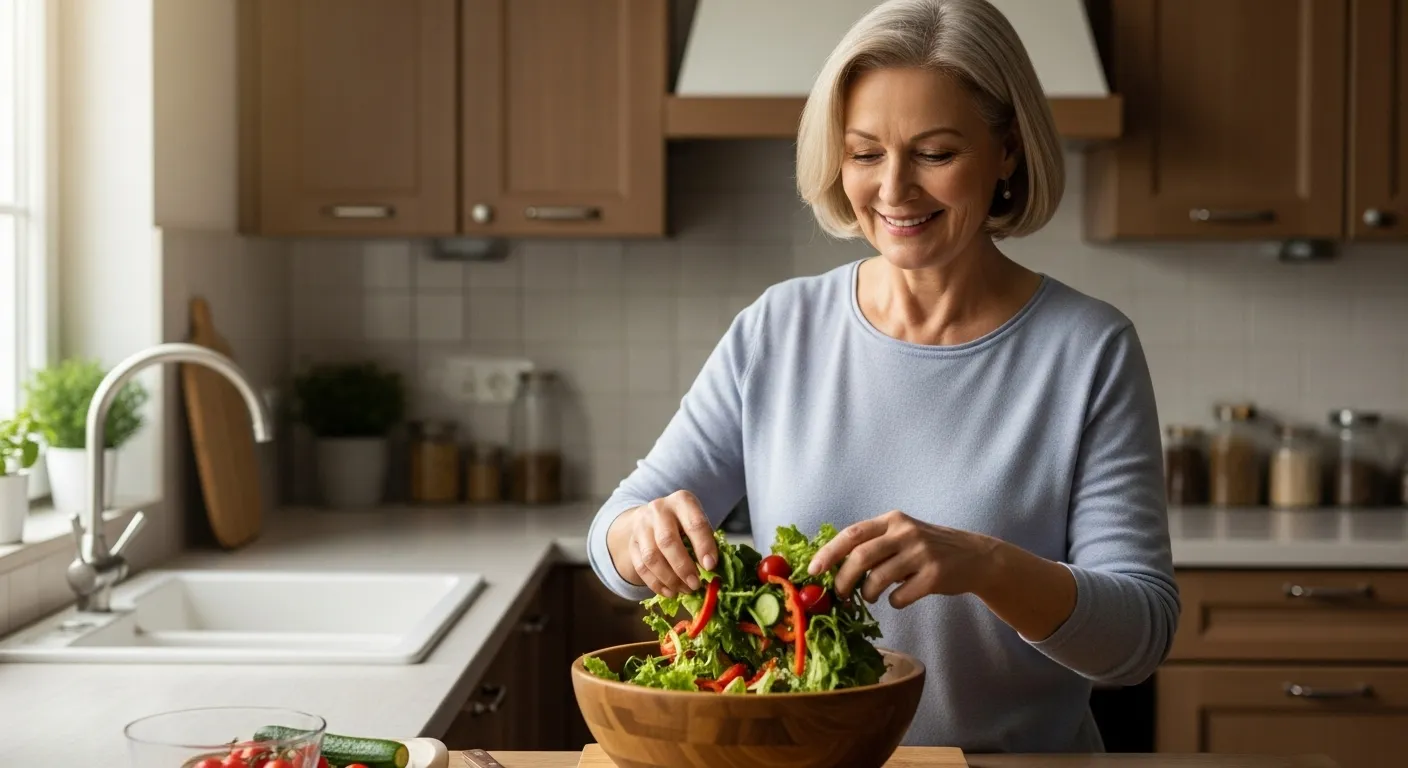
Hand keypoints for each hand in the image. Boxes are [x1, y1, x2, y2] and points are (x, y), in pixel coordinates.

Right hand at [607, 490, 718, 597]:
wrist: (654, 517)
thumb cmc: (684, 524)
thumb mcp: (698, 524)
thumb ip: (707, 543)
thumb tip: (713, 571)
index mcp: (682, 501)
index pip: (694, 524)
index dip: (703, 547)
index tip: (711, 567)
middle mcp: (659, 509)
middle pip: (667, 541)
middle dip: (683, 567)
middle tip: (695, 585)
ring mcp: (641, 526)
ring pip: (651, 557)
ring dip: (669, 579)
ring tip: (684, 590)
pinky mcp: (632, 543)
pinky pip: (641, 567)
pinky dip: (656, 584)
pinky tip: (670, 592)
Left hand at [806, 510, 1002, 608]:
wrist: (975, 556)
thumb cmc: (928, 548)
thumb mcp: (902, 535)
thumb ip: (874, 544)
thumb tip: (833, 567)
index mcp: (892, 520)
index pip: (852, 534)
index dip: (829, 553)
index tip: (813, 571)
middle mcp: (906, 532)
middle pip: (861, 557)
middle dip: (843, 580)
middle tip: (839, 595)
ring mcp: (922, 553)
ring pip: (878, 579)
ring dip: (867, 594)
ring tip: (870, 596)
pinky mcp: (935, 575)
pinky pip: (900, 596)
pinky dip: (893, 602)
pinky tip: (900, 597)